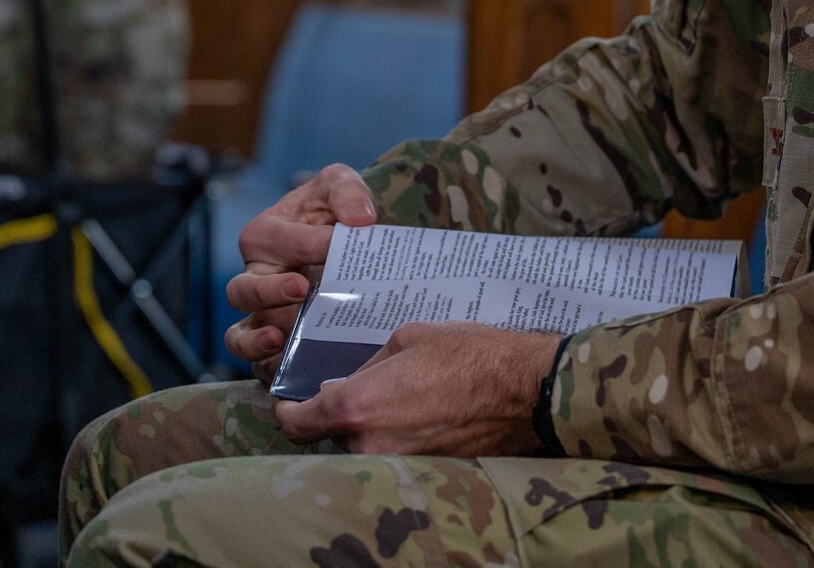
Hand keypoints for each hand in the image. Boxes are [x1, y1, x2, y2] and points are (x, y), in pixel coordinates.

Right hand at [223, 164, 377, 376]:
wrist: (348, 242)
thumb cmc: (334, 211)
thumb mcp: (339, 186)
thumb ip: (347, 191)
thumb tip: (360, 219)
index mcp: (265, 235)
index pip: (278, 240)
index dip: (306, 242)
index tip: (335, 243)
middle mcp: (256, 277)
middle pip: (242, 291)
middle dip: (269, 292)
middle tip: (303, 288)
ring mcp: (263, 315)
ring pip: (239, 335)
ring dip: (256, 341)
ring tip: (281, 338)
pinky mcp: (278, 344)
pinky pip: (261, 364)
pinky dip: (272, 369)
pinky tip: (294, 367)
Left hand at [274, 322, 561, 455]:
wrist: (525, 390)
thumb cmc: (468, 355)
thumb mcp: (406, 340)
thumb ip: (366, 367)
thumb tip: (343, 385)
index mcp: (355, 407)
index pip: (296, 426)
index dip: (289, 413)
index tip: (292, 404)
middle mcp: (368, 444)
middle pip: (333, 437)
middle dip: (343, 415)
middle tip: (368, 390)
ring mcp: (397, 465)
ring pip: (365, 448)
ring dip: (373, 429)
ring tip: (403, 400)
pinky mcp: (425, 473)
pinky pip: (396, 456)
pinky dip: (400, 440)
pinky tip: (423, 416)